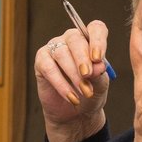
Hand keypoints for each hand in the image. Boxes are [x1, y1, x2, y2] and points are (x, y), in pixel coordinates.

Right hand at [35, 19, 110, 141]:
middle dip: (83, 59)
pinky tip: (71, 97)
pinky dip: (61, 84)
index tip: (98, 59)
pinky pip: (49, 68)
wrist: (75, 112)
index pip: (95, 29)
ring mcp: (55, 48)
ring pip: (61, 54)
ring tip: (85, 92)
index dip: (97, 40)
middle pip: (75, 40)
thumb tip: (97, 65)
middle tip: (88, 76)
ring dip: (73, 75)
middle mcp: (71, 39)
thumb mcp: (100, 84)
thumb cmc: (90, 91)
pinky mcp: (41, 61)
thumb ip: (99, 73)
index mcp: (90, 39)